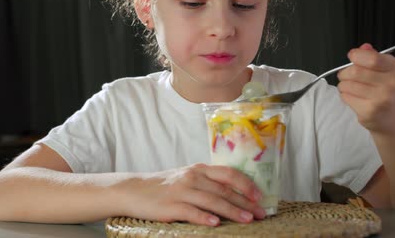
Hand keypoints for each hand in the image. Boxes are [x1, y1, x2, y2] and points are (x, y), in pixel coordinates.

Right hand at [118, 163, 265, 225]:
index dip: (246, 184)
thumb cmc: (164, 186)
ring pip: (212, 200)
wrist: (133, 190)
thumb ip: (208, 183)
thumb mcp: (188, 178)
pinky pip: (190, 211)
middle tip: (261, 214)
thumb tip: (236, 193)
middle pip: (224, 190)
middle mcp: (193, 177)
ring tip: (247, 220)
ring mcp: (181, 191)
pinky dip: (204, 217)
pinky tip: (216, 223)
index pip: (228, 174)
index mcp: (200, 170)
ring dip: (232, 211)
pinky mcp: (170, 206)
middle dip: (246, 203)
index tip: (260, 197)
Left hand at [337, 43, 394, 131]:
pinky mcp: (369, 111)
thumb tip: (364, 47)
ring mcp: (381, 99)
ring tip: (351, 87)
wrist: (390, 117)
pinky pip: (346, 97)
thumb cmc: (383, 90)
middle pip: (355, 72)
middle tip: (345, 75)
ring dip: (344, 85)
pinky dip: (345, 95)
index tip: (352, 56)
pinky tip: (354, 98)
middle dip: (345, 72)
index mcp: (393, 68)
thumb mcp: (382, 69)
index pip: (372, 58)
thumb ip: (372, 56)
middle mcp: (390, 83)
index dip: (357, 56)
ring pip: (348, 85)